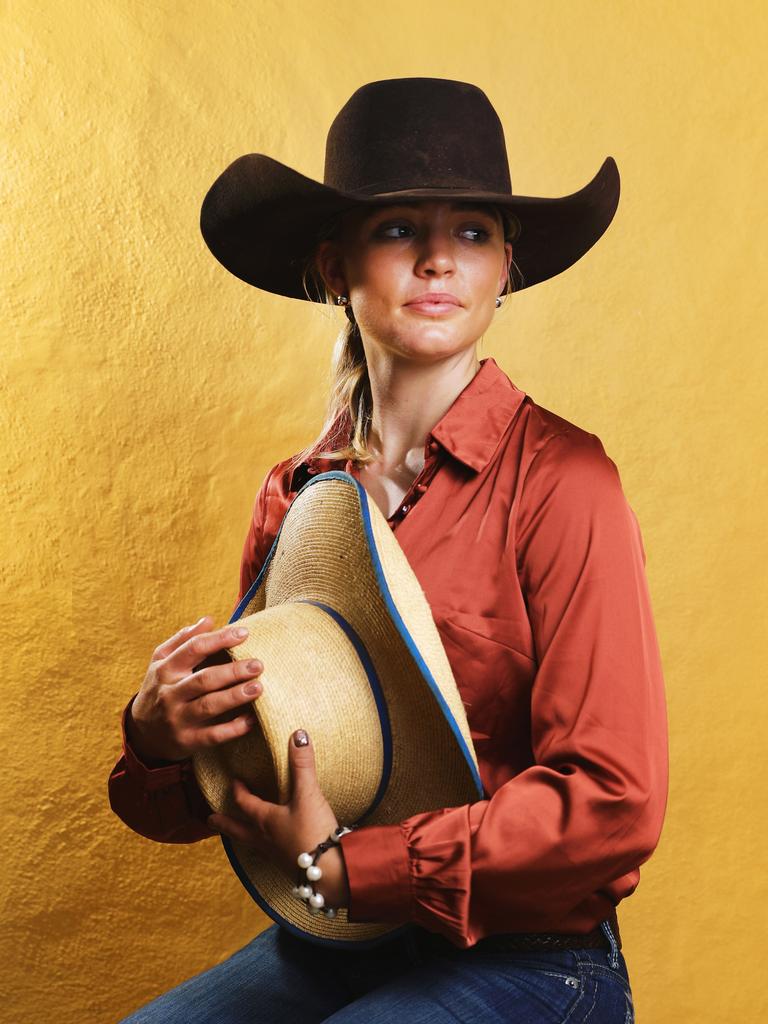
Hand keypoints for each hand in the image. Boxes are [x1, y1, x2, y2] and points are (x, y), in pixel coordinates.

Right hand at [127, 615, 264, 762]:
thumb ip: (183, 640)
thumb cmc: (160, 689)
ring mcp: (178, 718)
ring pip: (209, 706)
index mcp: (165, 669)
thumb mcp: (162, 662)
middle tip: (258, 664)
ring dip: (235, 696)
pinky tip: (251, 720)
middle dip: (233, 671)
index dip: (219, 639)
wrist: (142, 733)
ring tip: (258, 687)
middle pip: (204, 679)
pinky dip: (233, 728)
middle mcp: (170, 693)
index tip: (244, 633)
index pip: (194, 649)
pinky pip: (213, 735)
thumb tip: (208, 619)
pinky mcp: (188, 740)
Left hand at [207, 729, 350, 909]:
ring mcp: (275, 856)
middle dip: (225, 824)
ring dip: (242, 838)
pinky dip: (263, 849)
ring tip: (236, 836)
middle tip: (210, 821)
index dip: (238, 791)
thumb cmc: (313, 832)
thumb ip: (302, 765)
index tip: (233, 782)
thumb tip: (297, 735)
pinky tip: (271, 850)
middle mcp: (265, 839)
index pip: (245, 804)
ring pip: (252, 845)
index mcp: (265, 820)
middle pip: (239, 830)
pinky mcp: (289, 866)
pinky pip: (268, 855)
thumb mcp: (308, 794)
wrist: (330, 872)